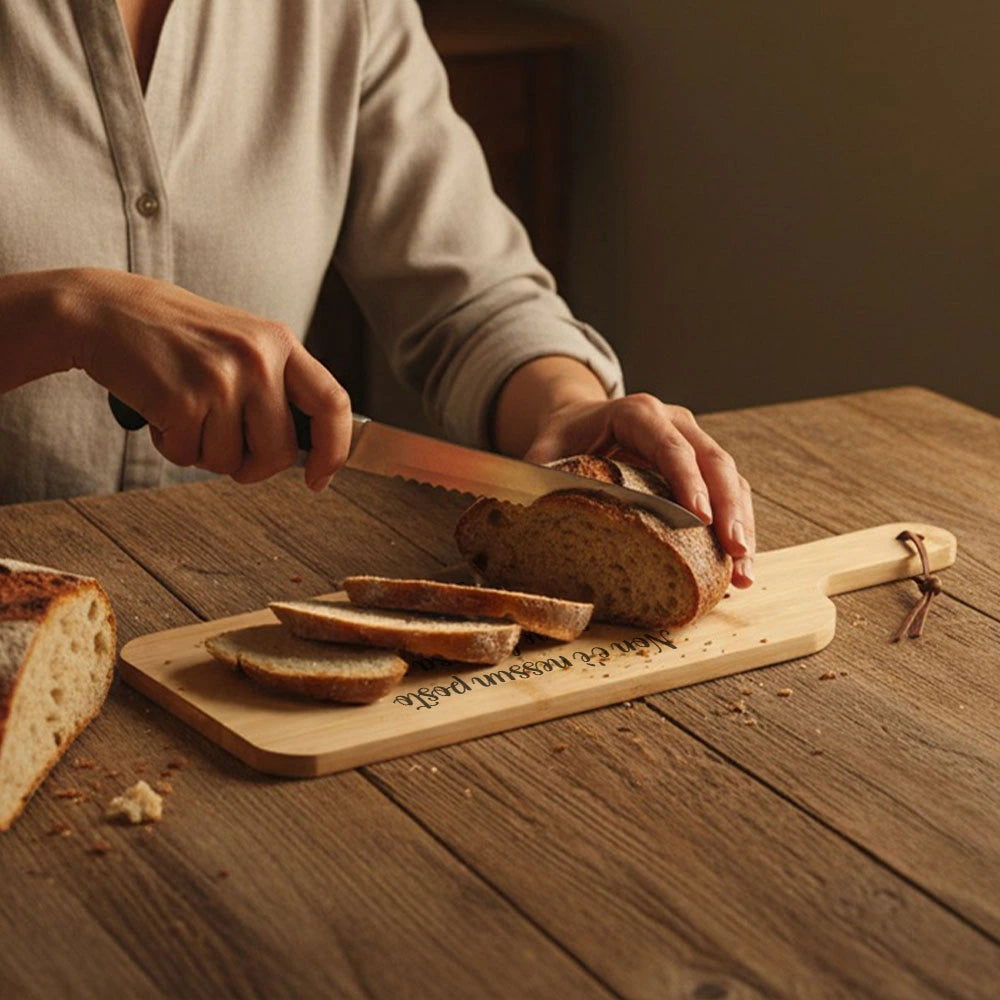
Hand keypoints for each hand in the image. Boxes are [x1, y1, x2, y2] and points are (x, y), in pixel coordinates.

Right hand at [63, 268, 351, 490]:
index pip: (333, 404)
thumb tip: (306, 452)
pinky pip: (188, 457)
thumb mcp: (242, 343)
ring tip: (185, 410)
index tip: (318, 478)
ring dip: (204, 452)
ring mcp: (222, 379)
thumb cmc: (177, 336)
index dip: (333, 450)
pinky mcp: (183, 400)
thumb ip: (277, 387)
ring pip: (231, 462)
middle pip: (280, 452)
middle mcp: (258, 359)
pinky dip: (171, 446)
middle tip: (222, 443)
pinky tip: (160, 409)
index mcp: (279, 343)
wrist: (106, 310)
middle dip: (252, 465)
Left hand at [493, 357, 754, 587]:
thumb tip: (528, 515)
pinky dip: (737, 528)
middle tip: (735, 552)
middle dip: (728, 509)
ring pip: (731, 479)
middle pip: (713, 461)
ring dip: (741, 525)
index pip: (669, 444)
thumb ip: (536, 479)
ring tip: (743, 572)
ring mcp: (693, 443)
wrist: (576, 424)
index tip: (699, 518)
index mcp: (636, 413)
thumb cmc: (560, 442)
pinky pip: (730, 495)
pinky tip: (738, 568)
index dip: (687, 481)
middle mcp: (674, 422)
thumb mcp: (540, 455)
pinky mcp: (702, 467)